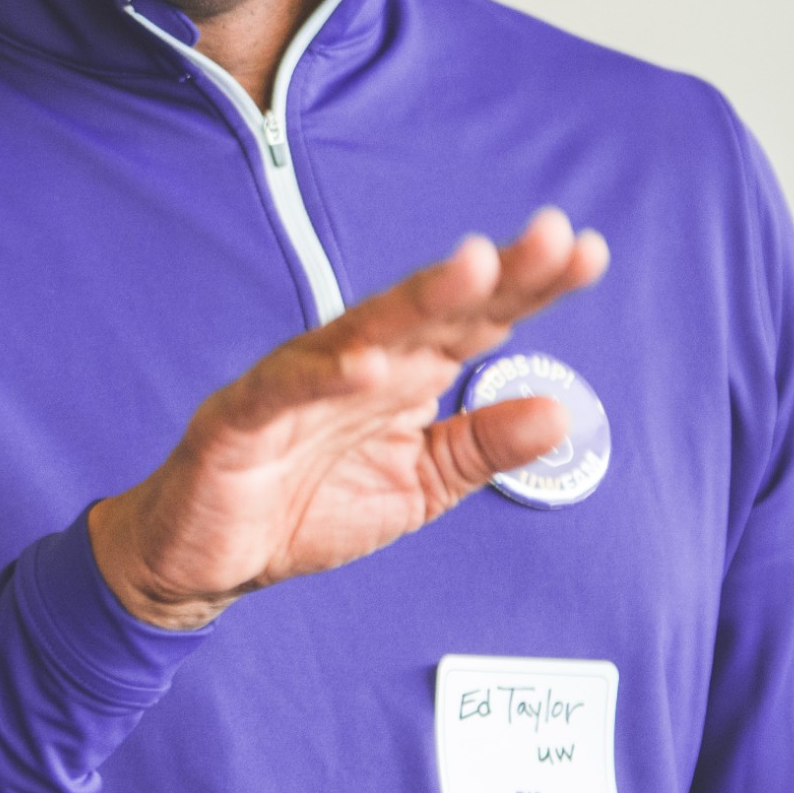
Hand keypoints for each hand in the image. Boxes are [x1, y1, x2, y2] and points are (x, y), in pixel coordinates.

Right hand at [89, 208, 608, 629]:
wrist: (206, 555)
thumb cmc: (306, 505)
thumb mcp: (419, 484)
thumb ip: (482, 447)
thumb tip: (559, 411)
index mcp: (402, 375)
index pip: (476, 321)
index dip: (531, 287)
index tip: (587, 253)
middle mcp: (355, 363)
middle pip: (431, 309)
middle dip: (491, 273)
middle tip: (552, 237)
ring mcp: (297, 385)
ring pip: (364, 331)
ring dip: (417, 299)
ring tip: (472, 270)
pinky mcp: (243, 419)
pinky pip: (285, 391)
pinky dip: (321, 376)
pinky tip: (362, 366)